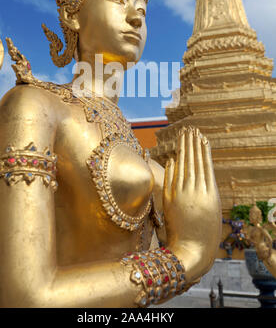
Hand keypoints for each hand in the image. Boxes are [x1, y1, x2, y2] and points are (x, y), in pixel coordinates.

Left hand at [163, 126, 221, 280]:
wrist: (191, 252)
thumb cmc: (205, 234)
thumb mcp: (211, 210)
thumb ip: (206, 191)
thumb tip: (197, 173)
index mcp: (211, 194)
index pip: (205, 165)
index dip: (202, 150)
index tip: (201, 136)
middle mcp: (196, 191)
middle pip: (193, 162)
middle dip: (192, 144)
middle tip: (191, 129)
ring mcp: (182, 195)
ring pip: (182, 166)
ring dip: (182, 150)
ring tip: (183, 136)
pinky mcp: (169, 201)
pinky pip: (171, 179)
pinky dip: (172, 167)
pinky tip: (173, 157)